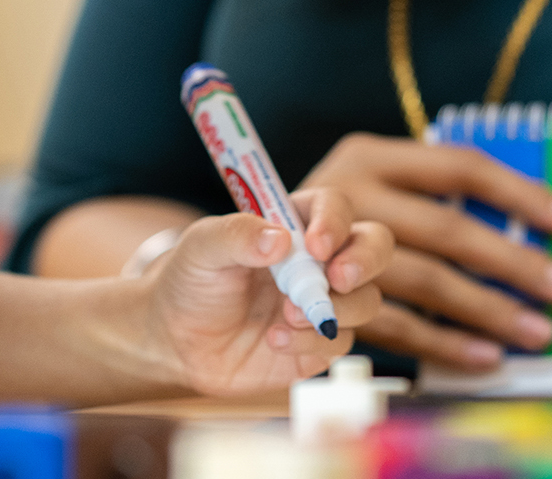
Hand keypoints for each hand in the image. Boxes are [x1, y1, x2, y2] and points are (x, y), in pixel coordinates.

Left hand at [142, 188, 391, 395]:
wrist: (176, 340)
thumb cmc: (191, 280)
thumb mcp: (201, 247)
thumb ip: (236, 235)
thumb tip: (278, 240)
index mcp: (294, 222)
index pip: (334, 207)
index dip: (333, 221)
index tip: (315, 244)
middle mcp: (319, 259)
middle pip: (375, 246)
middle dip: (366, 260)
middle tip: (338, 278)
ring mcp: (324, 302)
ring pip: (366, 299)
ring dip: (333, 308)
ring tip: (285, 315)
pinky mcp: (320, 343)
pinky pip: (339, 342)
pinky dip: (310, 341)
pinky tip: (275, 340)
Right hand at [297, 132, 551, 369]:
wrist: (248, 258)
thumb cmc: (338, 221)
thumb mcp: (377, 189)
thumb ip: (435, 198)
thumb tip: (535, 223)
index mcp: (371, 155)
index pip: (457, 167)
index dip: (518, 192)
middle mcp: (348, 192)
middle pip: (446, 227)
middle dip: (512, 262)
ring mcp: (332, 249)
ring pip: (424, 279)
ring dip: (487, 310)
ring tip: (537, 331)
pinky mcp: (323, 301)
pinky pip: (396, 323)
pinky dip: (445, 343)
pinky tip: (485, 355)